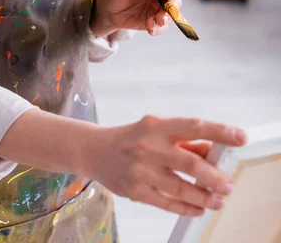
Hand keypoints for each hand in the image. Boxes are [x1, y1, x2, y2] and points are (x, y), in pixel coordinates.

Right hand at [88, 116, 245, 215]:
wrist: (94, 150)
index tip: (240, 136)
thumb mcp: (156, 130)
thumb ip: (184, 140)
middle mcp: (149, 146)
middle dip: (214, 176)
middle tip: (228, 184)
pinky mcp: (136, 190)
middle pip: (190, 162)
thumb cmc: (130, 138)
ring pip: (180, 187)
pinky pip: (166, 203)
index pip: (194, 126)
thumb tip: (213, 151)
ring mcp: (142, 170)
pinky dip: (186, 207)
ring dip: (204, 196)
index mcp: (156, 126)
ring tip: (217, 200)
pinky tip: (198, 208)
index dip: (219, 131)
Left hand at [90, 0, 180, 36]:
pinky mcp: (155, 20)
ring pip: (170, 14)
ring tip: (153, 23)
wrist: (109, 11)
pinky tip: (149, 28)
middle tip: (163, 13)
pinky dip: (158, 28)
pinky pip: (162, 26)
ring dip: (165, 19)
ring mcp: (158, 8)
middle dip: (171, 7)